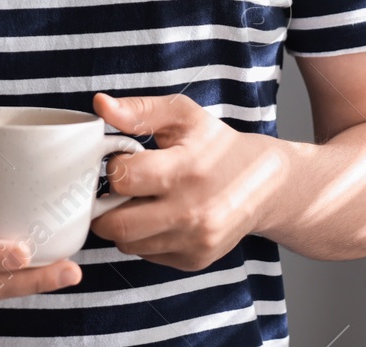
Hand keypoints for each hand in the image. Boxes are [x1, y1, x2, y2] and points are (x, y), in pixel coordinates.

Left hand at [89, 92, 288, 271]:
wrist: (264, 183)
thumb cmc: (217, 145)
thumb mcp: (183, 115)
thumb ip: (139, 110)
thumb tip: (101, 105)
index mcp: (187, 170)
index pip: (123, 178)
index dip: (114, 167)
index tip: (123, 161)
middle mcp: (193, 211)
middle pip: (118, 224)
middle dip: (106, 205)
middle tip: (116, 189)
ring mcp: (194, 240)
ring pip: (128, 244)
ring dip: (122, 223)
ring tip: (138, 200)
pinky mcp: (195, 259)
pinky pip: (147, 255)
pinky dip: (143, 238)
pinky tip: (158, 216)